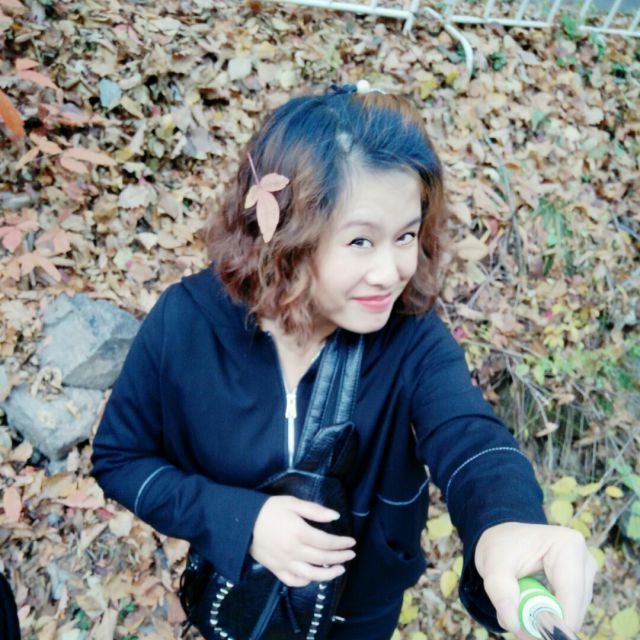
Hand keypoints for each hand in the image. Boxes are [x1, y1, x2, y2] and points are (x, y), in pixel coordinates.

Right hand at [249, 496, 356, 587]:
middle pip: (322, 558)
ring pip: (311, 574)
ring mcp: (284, 563)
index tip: (352, 542)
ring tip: (340, 569)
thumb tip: (336, 516)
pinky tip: (314, 576)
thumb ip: (314, 510)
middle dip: (340, 557)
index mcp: (299, 532)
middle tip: (351, 554)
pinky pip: (293, 580)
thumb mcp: (292, 502)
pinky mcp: (275, 569)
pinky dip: (306, 581)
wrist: (242, 521)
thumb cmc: (269, 509)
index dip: (341, 543)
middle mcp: (293, 551)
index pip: (327, 542)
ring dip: (328, 574)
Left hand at [474, 522, 596, 638]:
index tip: (536, 635)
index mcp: (568, 546)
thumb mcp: (492, 566)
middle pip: (575, 608)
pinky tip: (532, 605)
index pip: (571, 595)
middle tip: (521, 625)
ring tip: (521, 607)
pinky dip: (550, 615)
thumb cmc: (500, 547)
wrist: (503, 539)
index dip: (557, 621)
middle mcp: (584, 559)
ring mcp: (586, 573)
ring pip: (573, 613)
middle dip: (548, 621)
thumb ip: (500, 592)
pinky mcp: (582, 585)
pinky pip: (570, 611)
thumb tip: (512, 623)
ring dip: (548, 618)